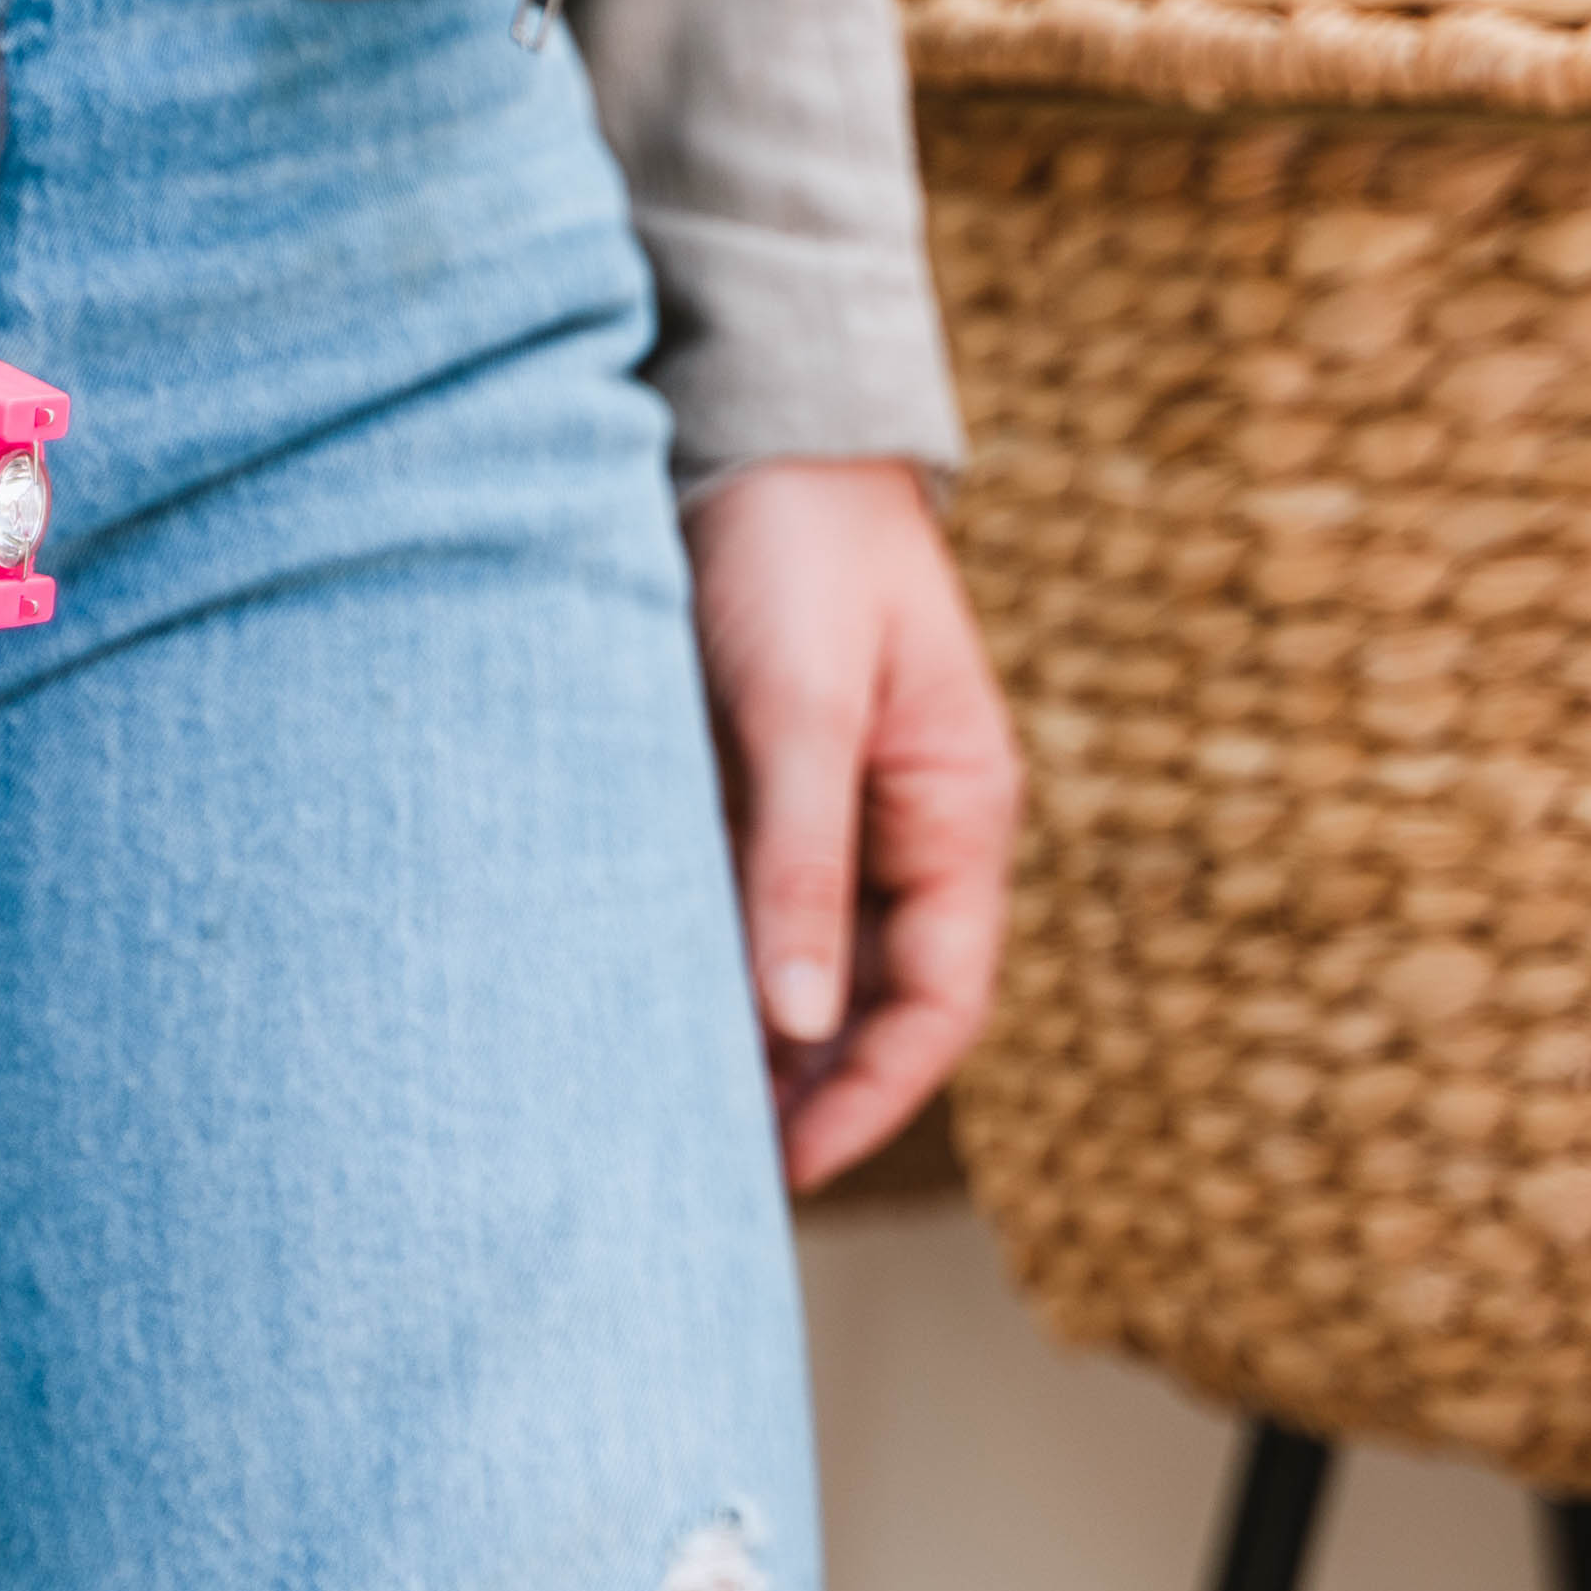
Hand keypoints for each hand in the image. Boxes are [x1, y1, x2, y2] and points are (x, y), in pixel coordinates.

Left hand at [683, 459, 1021, 1191]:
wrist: (748, 423)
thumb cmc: (795, 547)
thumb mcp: (800, 709)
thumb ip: (800, 859)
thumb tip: (798, 1019)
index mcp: (957, 812)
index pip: (941, 1001)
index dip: (871, 1096)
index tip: (786, 1167)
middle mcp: (906, 825)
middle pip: (869, 998)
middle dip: (801, 1086)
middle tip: (699, 1165)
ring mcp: (835, 804)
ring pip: (800, 955)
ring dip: (746, 1027)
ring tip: (656, 1101)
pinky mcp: (759, 777)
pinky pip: (741, 894)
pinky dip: (701, 952)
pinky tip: (632, 995)